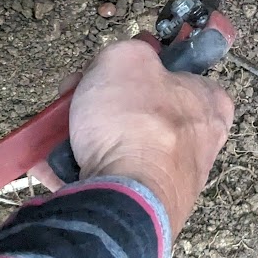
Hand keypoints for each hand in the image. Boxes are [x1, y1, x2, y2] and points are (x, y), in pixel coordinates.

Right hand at [29, 40, 233, 237]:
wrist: (124, 199)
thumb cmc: (137, 126)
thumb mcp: (127, 58)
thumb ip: (126, 51)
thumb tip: (116, 63)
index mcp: (208, 103)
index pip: (175, 74)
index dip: (136, 67)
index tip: (109, 69)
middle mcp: (197, 142)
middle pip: (139, 110)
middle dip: (99, 103)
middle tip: (74, 99)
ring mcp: (170, 178)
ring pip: (118, 144)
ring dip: (81, 136)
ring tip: (56, 134)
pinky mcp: (141, 206)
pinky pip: (103, 179)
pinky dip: (74, 169)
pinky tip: (49, 162)